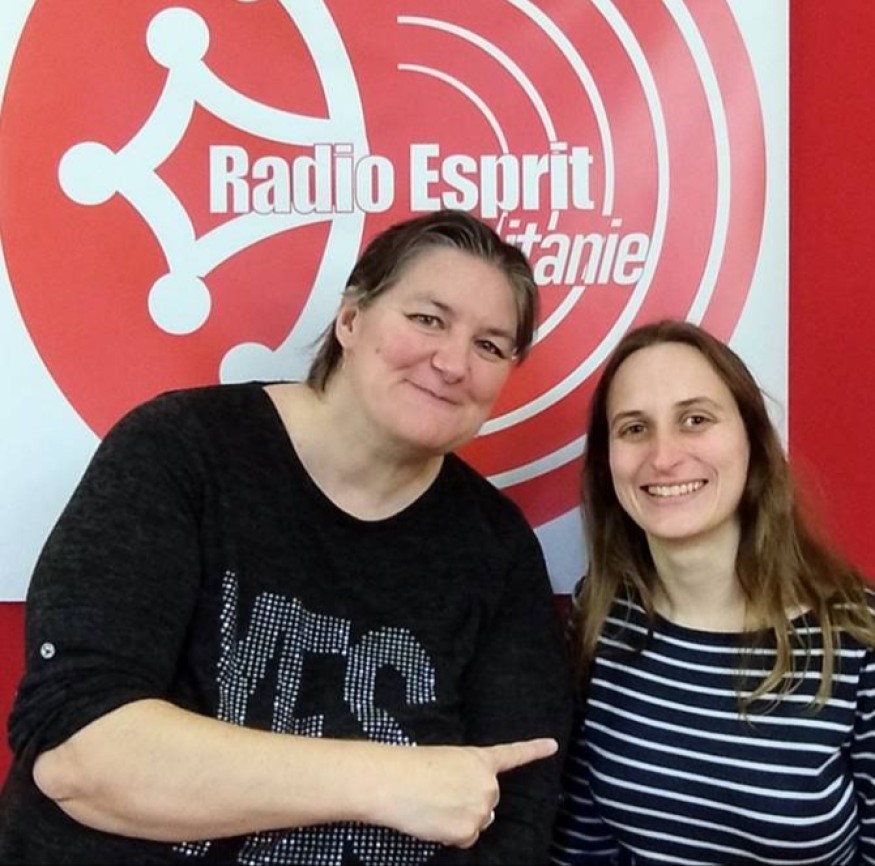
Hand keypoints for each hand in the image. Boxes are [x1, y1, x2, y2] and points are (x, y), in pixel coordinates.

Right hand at [384, 737, 557, 847]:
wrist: (395, 781)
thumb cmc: (412, 767)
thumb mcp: (446, 761)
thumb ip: (467, 777)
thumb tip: (472, 805)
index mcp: (480, 760)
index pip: (512, 754)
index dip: (534, 749)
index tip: (553, 745)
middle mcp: (488, 784)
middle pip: (487, 802)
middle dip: (469, 803)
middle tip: (441, 795)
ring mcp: (481, 807)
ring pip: (477, 822)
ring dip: (460, 820)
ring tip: (434, 806)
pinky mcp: (470, 830)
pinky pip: (464, 840)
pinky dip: (450, 836)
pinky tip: (434, 821)